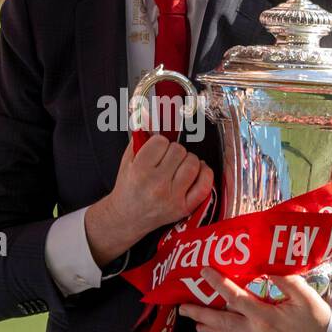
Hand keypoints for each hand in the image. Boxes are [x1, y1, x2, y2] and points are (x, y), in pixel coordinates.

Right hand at [85, 135, 212, 265]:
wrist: (126, 217)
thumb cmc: (128, 188)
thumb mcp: (128, 160)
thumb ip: (139, 137)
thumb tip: (150, 114)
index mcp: (140, 171)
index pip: (161, 142)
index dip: (160, 143)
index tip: (157, 149)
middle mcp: (157, 185)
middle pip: (179, 151)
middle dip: (174, 152)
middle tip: (167, 160)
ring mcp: (173, 197)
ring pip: (193, 164)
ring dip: (189, 161)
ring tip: (180, 166)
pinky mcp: (184, 207)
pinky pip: (205, 184)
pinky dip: (204, 174)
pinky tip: (196, 172)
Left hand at [179, 267, 330, 331]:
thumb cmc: (319, 321)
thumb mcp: (305, 296)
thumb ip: (284, 278)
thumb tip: (264, 261)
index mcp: (265, 316)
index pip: (236, 297)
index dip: (219, 284)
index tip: (204, 271)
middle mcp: (256, 331)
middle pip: (223, 320)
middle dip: (201, 313)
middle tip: (182, 307)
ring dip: (210, 326)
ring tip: (193, 322)